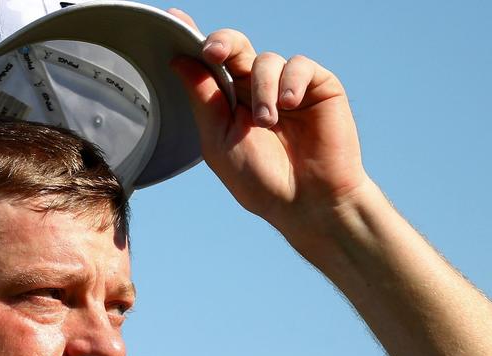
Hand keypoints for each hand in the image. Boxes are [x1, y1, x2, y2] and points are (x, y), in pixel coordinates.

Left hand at [169, 10, 371, 238]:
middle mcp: (256, 89)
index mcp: (229, 102)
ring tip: (267, 122)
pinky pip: (299, 65)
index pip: (209, 64)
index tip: (173, 19)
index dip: (193, 40)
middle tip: (214, 52)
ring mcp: (288, 87)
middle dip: (223, 44)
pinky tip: (289, 107)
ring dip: (262, 89)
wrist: (305, 201)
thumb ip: (203, 99)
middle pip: (235, 48)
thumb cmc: (260, 180)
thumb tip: (179, 61)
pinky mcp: (318, 86)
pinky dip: (290, 83)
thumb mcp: (220, 140)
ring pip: (266, 60)